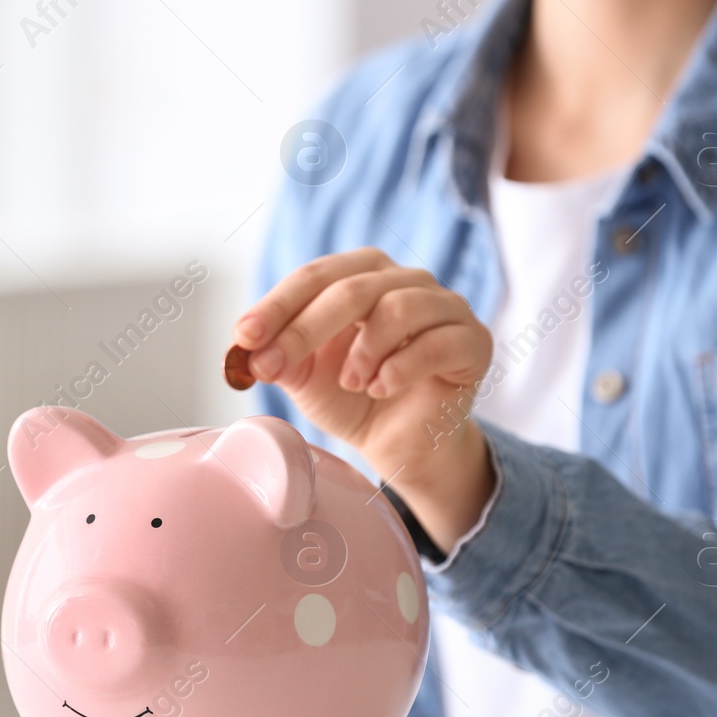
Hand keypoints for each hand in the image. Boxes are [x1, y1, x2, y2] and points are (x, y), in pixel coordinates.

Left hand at [232, 248, 495, 551]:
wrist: (403, 442)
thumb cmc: (353, 397)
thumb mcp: (304, 376)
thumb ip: (278, 355)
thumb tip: (244, 347)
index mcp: (363, 274)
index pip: (315, 276)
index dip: (276, 305)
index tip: (244, 336)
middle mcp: (407, 280)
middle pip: (351, 289)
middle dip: (304, 329)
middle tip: (273, 365)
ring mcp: (446, 307)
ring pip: (398, 308)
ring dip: (363, 352)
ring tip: (352, 383)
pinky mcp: (473, 341)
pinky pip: (436, 343)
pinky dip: (399, 368)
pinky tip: (381, 390)